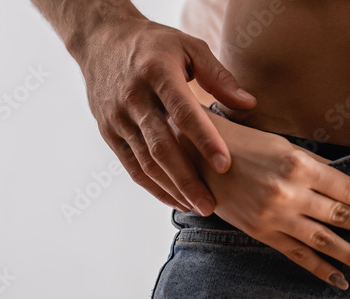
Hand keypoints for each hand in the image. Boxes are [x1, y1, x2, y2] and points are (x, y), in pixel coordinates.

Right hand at [75, 18, 256, 214]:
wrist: (101, 40)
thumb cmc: (155, 45)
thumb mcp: (189, 47)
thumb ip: (219, 76)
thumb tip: (249, 103)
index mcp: (157, 73)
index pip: (183, 112)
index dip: (204, 140)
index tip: (225, 165)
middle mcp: (133, 97)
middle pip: (161, 146)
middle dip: (187, 179)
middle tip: (211, 205)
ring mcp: (118, 118)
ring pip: (145, 162)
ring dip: (172, 188)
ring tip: (198, 207)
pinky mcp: (108, 132)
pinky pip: (131, 166)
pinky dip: (153, 187)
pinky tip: (176, 200)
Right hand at [174, 112, 349, 289]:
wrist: (195, 157)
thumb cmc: (243, 145)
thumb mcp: (284, 146)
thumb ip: (318, 167)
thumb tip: (349, 184)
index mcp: (300, 164)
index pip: (349, 190)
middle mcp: (290, 192)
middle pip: (343, 217)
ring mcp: (275, 216)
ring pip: (325, 241)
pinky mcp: (260, 232)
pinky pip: (297, 255)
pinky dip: (321, 269)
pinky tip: (340, 280)